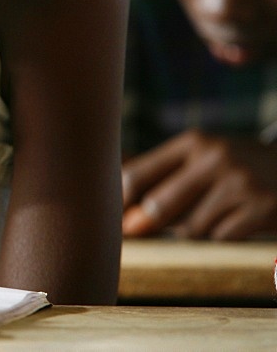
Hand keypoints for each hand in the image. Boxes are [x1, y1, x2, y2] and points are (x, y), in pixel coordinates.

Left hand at [122, 129, 276, 239]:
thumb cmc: (239, 166)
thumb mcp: (203, 156)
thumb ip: (161, 172)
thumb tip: (117, 196)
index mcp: (194, 141)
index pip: (137, 174)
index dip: (120, 202)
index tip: (116, 217)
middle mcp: (215, 157)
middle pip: (157, 206)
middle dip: (150, 223)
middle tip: (147, 228)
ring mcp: (240, 182)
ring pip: (190, 228)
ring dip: (194, 229)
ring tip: (211, 213)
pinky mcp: (262, 208)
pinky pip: (221, 237)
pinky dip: (223, 235)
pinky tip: (236, 220)